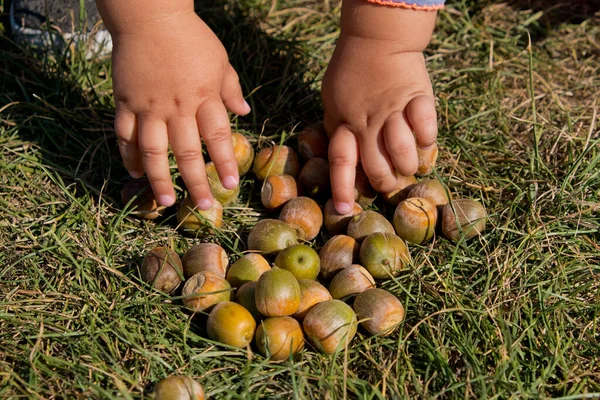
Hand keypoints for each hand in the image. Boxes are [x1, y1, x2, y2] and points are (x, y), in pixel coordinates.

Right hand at [109, 11, 249, 208]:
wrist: (150, 15)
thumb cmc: (190, 38)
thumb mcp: (220, 60)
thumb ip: (230, 89)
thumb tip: (245, 112)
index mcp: (204, 97)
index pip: (218, 137)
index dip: (226, 163)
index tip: (232, 185)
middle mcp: (177, 107)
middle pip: (187, 153)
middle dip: (197, 182)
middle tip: (204, 206)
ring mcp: (148, 107)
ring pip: (153, 151)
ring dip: (160, 179)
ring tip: (166, 201)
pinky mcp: (125, 102)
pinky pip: (125, 135)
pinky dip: (129, 156)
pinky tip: (135, 172)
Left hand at [322, 1, 437, 213]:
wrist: (377, 39)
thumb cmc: (350, 71)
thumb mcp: (332, 101)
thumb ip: (336, 129)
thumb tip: (339, 160)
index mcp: (344, 123)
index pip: (341, 162)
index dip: (342, 188)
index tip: (344, 210)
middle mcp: (367, 122)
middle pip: (376, 166)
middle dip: (385, 183)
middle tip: (390, 185)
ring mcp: (393, 110)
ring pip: (402, 152)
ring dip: (408, 165)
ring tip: (410, 166)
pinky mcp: (417, 97)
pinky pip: (426, 126)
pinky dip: (427, 139)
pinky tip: (425, 141)